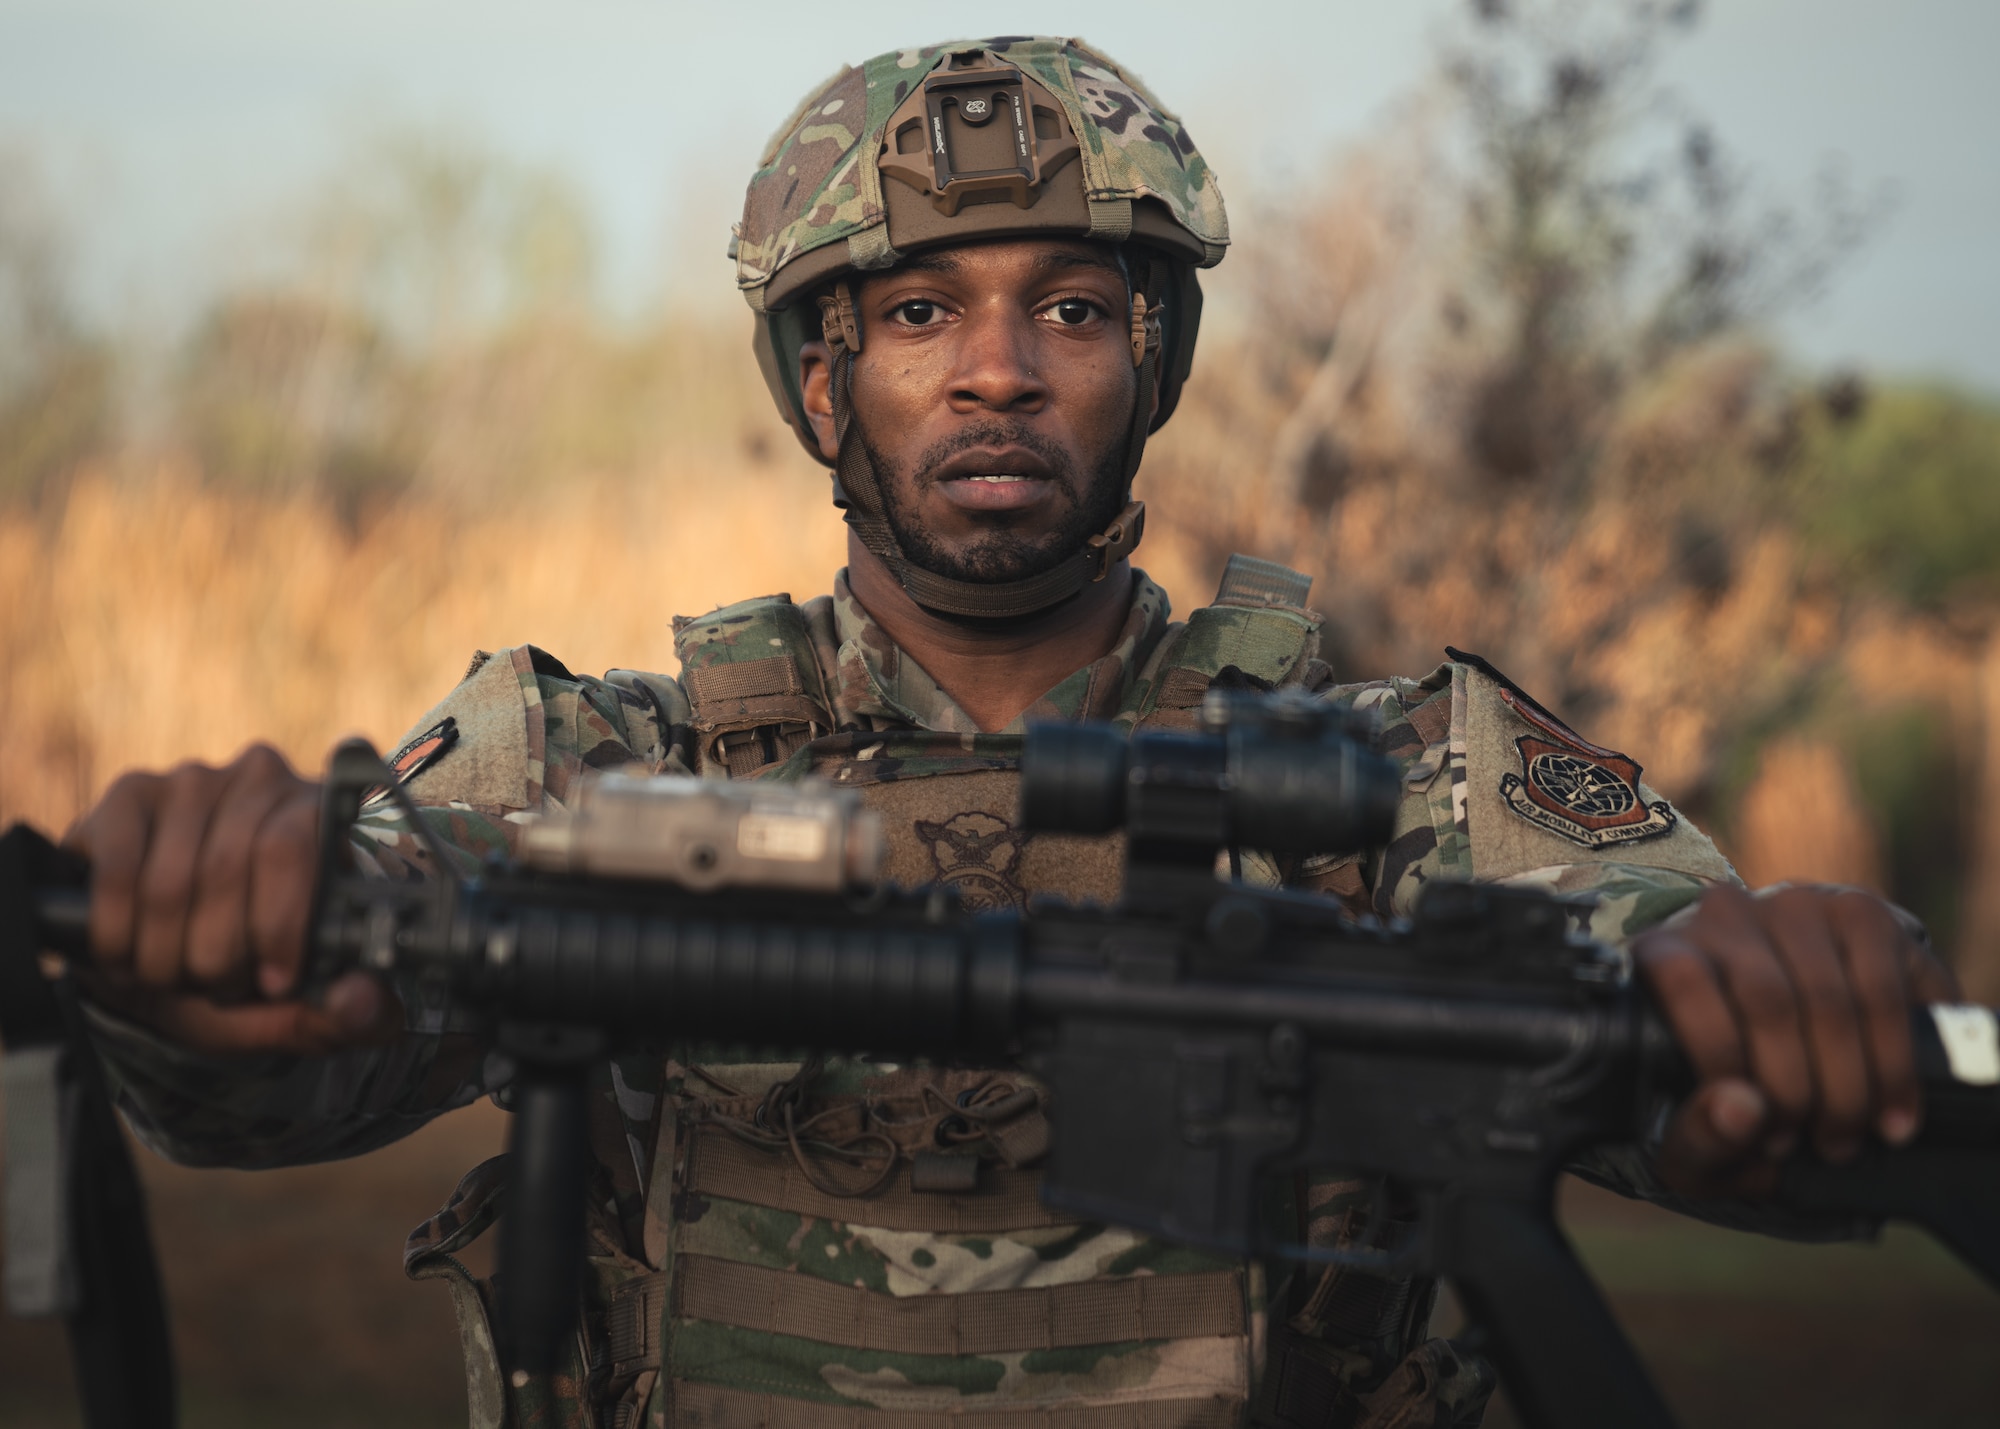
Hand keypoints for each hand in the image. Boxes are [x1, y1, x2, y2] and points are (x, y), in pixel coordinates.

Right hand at [61, 744, 399, 1055]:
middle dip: (216, 952)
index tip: (274, 983)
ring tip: (169, 974)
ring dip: (163, 952)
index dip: (278, 923)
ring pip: (169, 880)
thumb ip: (347, 1012)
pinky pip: (117, 871)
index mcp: (326, 817)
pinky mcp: (129, 794)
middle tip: (213, 985)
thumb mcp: (300, 1005)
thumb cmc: (245, 972)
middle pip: (228, 866)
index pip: (292, 848)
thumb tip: (361, 1001)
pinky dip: (117, 932)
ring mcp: (193, 781)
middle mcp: (263, 780)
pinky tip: (124, 952)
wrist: (164, 969)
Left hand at [1633, 884, 1958, 1195]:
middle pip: (1768, 1000)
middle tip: (1815, 1146)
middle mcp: (1724, 914)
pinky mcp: (1861, 913)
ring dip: (1849, 1084)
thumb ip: (1699, 1134)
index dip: (1722, 1057)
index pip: (1684, 982)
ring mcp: (1795, 906)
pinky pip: (1883, 990)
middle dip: (1797, 1090)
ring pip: (1830, 1000)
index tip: (1758, 1130)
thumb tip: (1740, 1111)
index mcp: (1663, 951)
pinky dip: (1894, 1061)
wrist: (1797, 1042)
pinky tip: (1895, 1109)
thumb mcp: (1697, 1128)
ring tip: (1849, 1136)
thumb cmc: (1729, 1092)